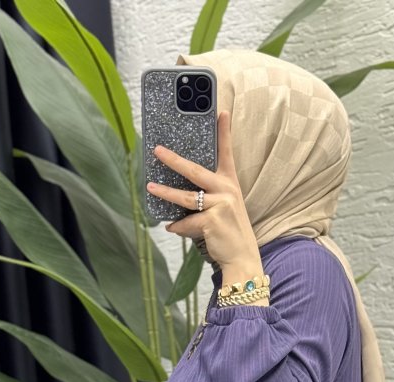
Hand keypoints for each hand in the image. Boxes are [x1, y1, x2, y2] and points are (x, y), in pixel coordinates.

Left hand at [147, 109, 265, 292]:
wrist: (242, 258)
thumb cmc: (229, 232)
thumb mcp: (224, 208)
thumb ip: (206, 197)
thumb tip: (177, 197)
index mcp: (230, 183)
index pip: (226, 153)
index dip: (224, 131)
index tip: (221, 111)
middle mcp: (226, 190)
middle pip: (195, 170)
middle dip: (174, 160)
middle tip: (157, 150)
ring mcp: (220, 205)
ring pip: (186, 197)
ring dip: (166, 193)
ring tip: (151, 188)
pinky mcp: (212, 221)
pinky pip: (187, 222)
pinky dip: (179, 227)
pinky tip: (174, 228)